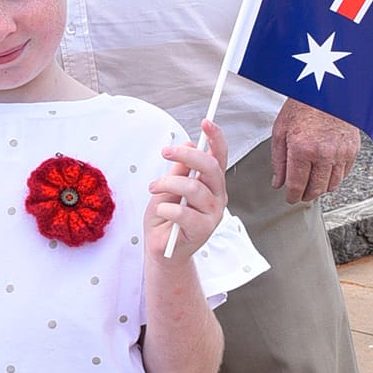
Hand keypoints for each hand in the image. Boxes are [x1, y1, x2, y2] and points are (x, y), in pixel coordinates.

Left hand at [146, 119, 228, 258]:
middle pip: (210, 167)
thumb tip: (188, 145)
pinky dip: (166, 208)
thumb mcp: (167, 188)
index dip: (216, 138)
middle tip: (164, 153)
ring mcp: (213, 214)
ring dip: (167, 184)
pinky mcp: (204, 230)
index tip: (206, 122)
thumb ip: (179, 170)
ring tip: (153, 189)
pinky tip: (161, 210)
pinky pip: (184, 212)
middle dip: (186, 155)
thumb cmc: (165, 219)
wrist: (162, 250)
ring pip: (193, 188)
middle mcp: (217, 196)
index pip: (219, 157)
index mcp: (210, 183)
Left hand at [269, 98, 359, 203]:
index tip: (290, 198)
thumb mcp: (281, 131)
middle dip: (306, 195)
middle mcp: (323, 153)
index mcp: (302, 149)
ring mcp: (341, 152)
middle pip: (316, 189)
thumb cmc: (303, 105)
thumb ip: (278, 160)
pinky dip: (334, 177)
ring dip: (321, 188)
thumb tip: (278, 182)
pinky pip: (344, 174)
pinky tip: (325, 172)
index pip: (297, 186)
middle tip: (300, 194)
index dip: (292, 196)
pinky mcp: (353, 149)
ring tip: (312, 184)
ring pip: (332, 185)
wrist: (328, 89)